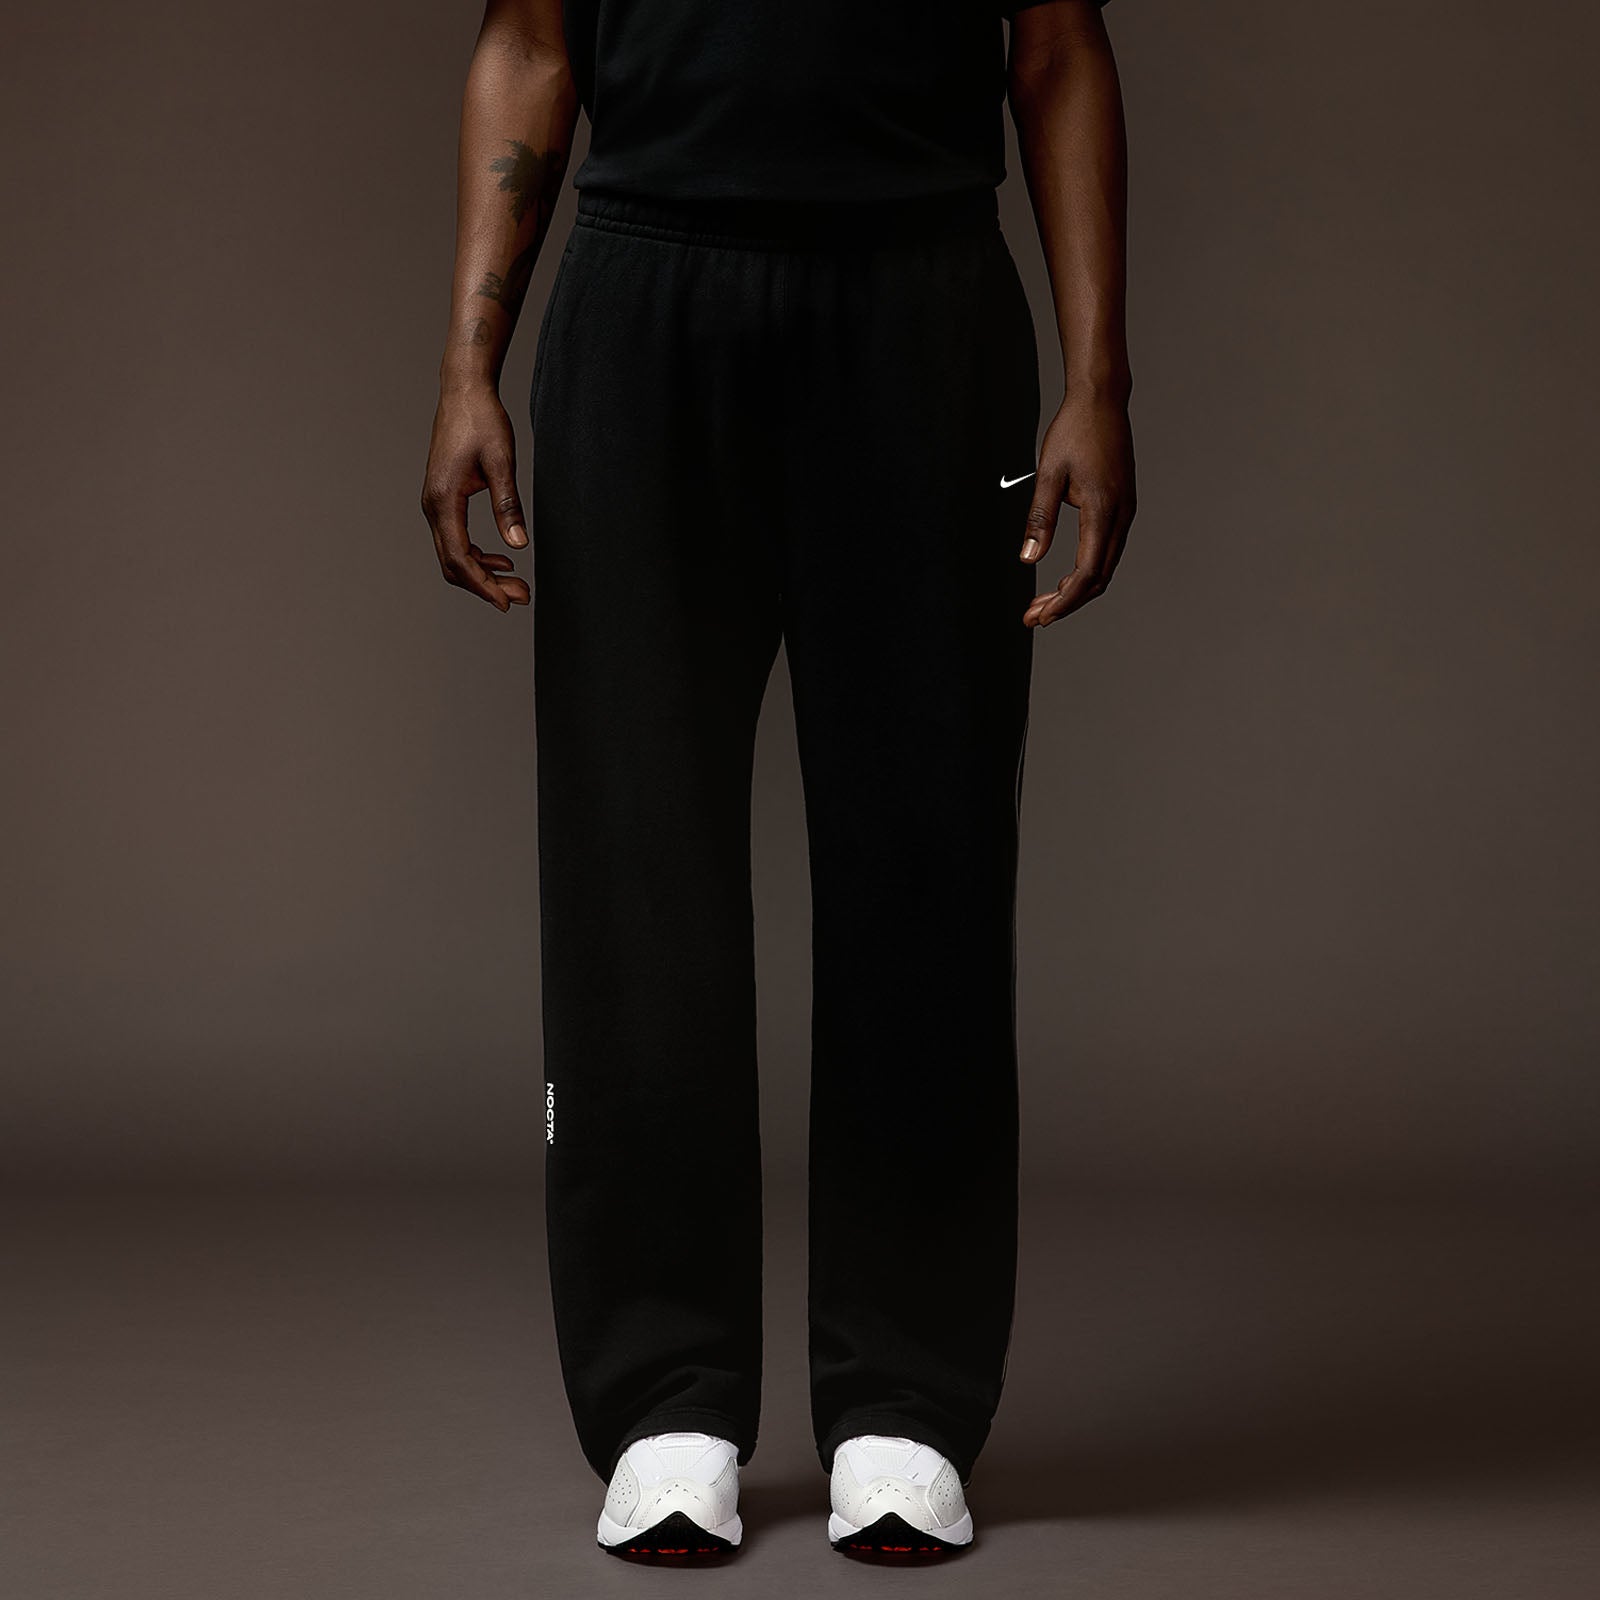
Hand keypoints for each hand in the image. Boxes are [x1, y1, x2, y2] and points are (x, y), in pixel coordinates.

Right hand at [419, 383, 531, 611]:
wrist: (464, 391)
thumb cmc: (482, 420)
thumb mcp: (502, 462)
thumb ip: (508, 505)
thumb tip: (518, 544)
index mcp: (443, 499)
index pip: (458, 557)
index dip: (482, 585)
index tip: (507, 602)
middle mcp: (432, 505)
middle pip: (453, 563)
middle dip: (486, 585)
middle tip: (521, 596)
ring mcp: (435, 502)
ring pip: (453, 553)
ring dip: (483, 572)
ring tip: (516, 582)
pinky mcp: (443, 498)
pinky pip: (455, 538)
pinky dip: (476, 554)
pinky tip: (501, 558)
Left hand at [1018, 392, 1135, 628]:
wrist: (1101, 400)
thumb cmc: (1074, 431)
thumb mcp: (1048, 474)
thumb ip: (1039, 519)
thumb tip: (1028, 559)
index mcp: (1104, 509)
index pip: (1086, 573)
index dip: (1063, 601)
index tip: (1040, 616)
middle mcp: (1121, 515)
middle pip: (1098, 578)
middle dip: (1066, 603)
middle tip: (1034, 616)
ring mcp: (1126, 511)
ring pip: (1105, 566)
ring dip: (1075, 589)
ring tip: (1044, 602)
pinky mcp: (1123, 506)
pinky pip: (1108, 550)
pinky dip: (1086, 570)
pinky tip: (1065, 577)